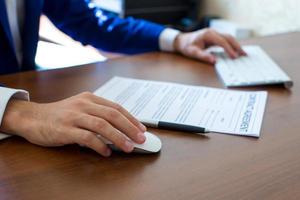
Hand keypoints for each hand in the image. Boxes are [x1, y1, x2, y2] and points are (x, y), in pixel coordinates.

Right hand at [0, 92, 146, 156]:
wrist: (32, 117)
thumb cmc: (59, 115)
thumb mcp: (79, 108)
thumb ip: (97, 115)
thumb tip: (119, 130)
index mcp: (89, 98)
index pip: (115, 107)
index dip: (131, 118)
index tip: (141, 128)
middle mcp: (83, 104)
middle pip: (112, 115)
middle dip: (129, 127)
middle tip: (141, 139)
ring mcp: (74, 116)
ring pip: (102, 125)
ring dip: (118, 137)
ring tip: (128, 147)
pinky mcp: (64, 129)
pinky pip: (86, 137)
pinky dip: (99, 145)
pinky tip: (106, 152)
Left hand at [174, 28, 246, 63]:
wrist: (182, 41)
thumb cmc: (187, 46)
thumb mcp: (193, 53)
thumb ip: (203, 56)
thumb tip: (214, 61)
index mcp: (208, 34)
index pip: (222, 41)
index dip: (229, 49)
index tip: (234, 57)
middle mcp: (213, 32)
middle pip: (229, 37)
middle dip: (237, 46)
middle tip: (244, 55)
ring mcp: (215, 33)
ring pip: (229, 37)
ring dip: (236, 45)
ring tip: (243, 54)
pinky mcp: (215, 36)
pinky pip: (226, 39)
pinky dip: (232, 45)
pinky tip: (236, 50)